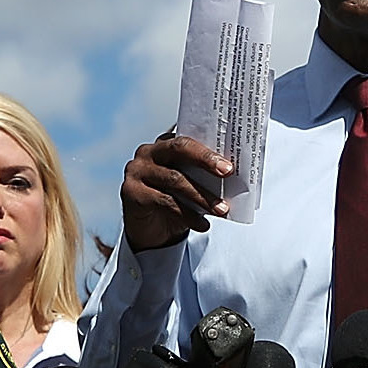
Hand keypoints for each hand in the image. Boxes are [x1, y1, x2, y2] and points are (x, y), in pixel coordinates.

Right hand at [120, 135, 231, 252]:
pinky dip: (188, 215)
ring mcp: (137, 171)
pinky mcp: (131, 192)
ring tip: (222, 210)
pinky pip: (165, 201)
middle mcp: (148, 152)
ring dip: (202, 196)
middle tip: (228, 172)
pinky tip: (203, 225)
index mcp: (165, 143)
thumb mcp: (193, 185)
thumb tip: (236, 178)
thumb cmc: (177, 202)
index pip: (189, 137)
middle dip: (206, 160)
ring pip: (175, 179)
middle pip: (179, 148)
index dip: (210, 146)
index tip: (230, 159)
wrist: (150, 231)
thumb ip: (206, 176)